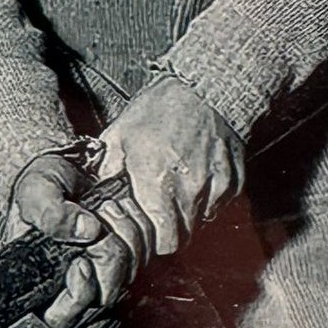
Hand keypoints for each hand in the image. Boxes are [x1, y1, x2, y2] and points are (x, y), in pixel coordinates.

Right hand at [9, 151, 153, 327]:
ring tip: (105, 205)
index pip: (62, 316)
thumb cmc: (46, 185)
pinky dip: (141, 223)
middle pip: (106, 294)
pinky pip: (151, 250)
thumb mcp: (36, 191)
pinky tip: (124, 205)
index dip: (78, 295)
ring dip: (124, 231)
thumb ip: (50, 213)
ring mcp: (111, 269)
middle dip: (106, 252)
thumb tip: (86, 231)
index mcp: (47, 281)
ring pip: (132, 271)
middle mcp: (81, 282)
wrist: (75, 165)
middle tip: (96, 221)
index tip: (82, 263)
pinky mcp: (135, 252)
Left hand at [98, 74, 244, 257]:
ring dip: (189, 212)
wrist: (203, 86)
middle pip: (184, 236)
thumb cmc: (159, 108)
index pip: (163, 241)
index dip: (154, 241)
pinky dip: (210, 196)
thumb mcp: (120, 134)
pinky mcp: (233, 177)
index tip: (147, 228)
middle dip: (170, 230)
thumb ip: (106, 170)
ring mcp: (216, 184)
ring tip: (177, 188)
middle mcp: (190, 189)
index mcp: (157, 182)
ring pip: (203, 219)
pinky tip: (196, 175)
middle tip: (159, 212)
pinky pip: (221, 201)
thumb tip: (93, 194)